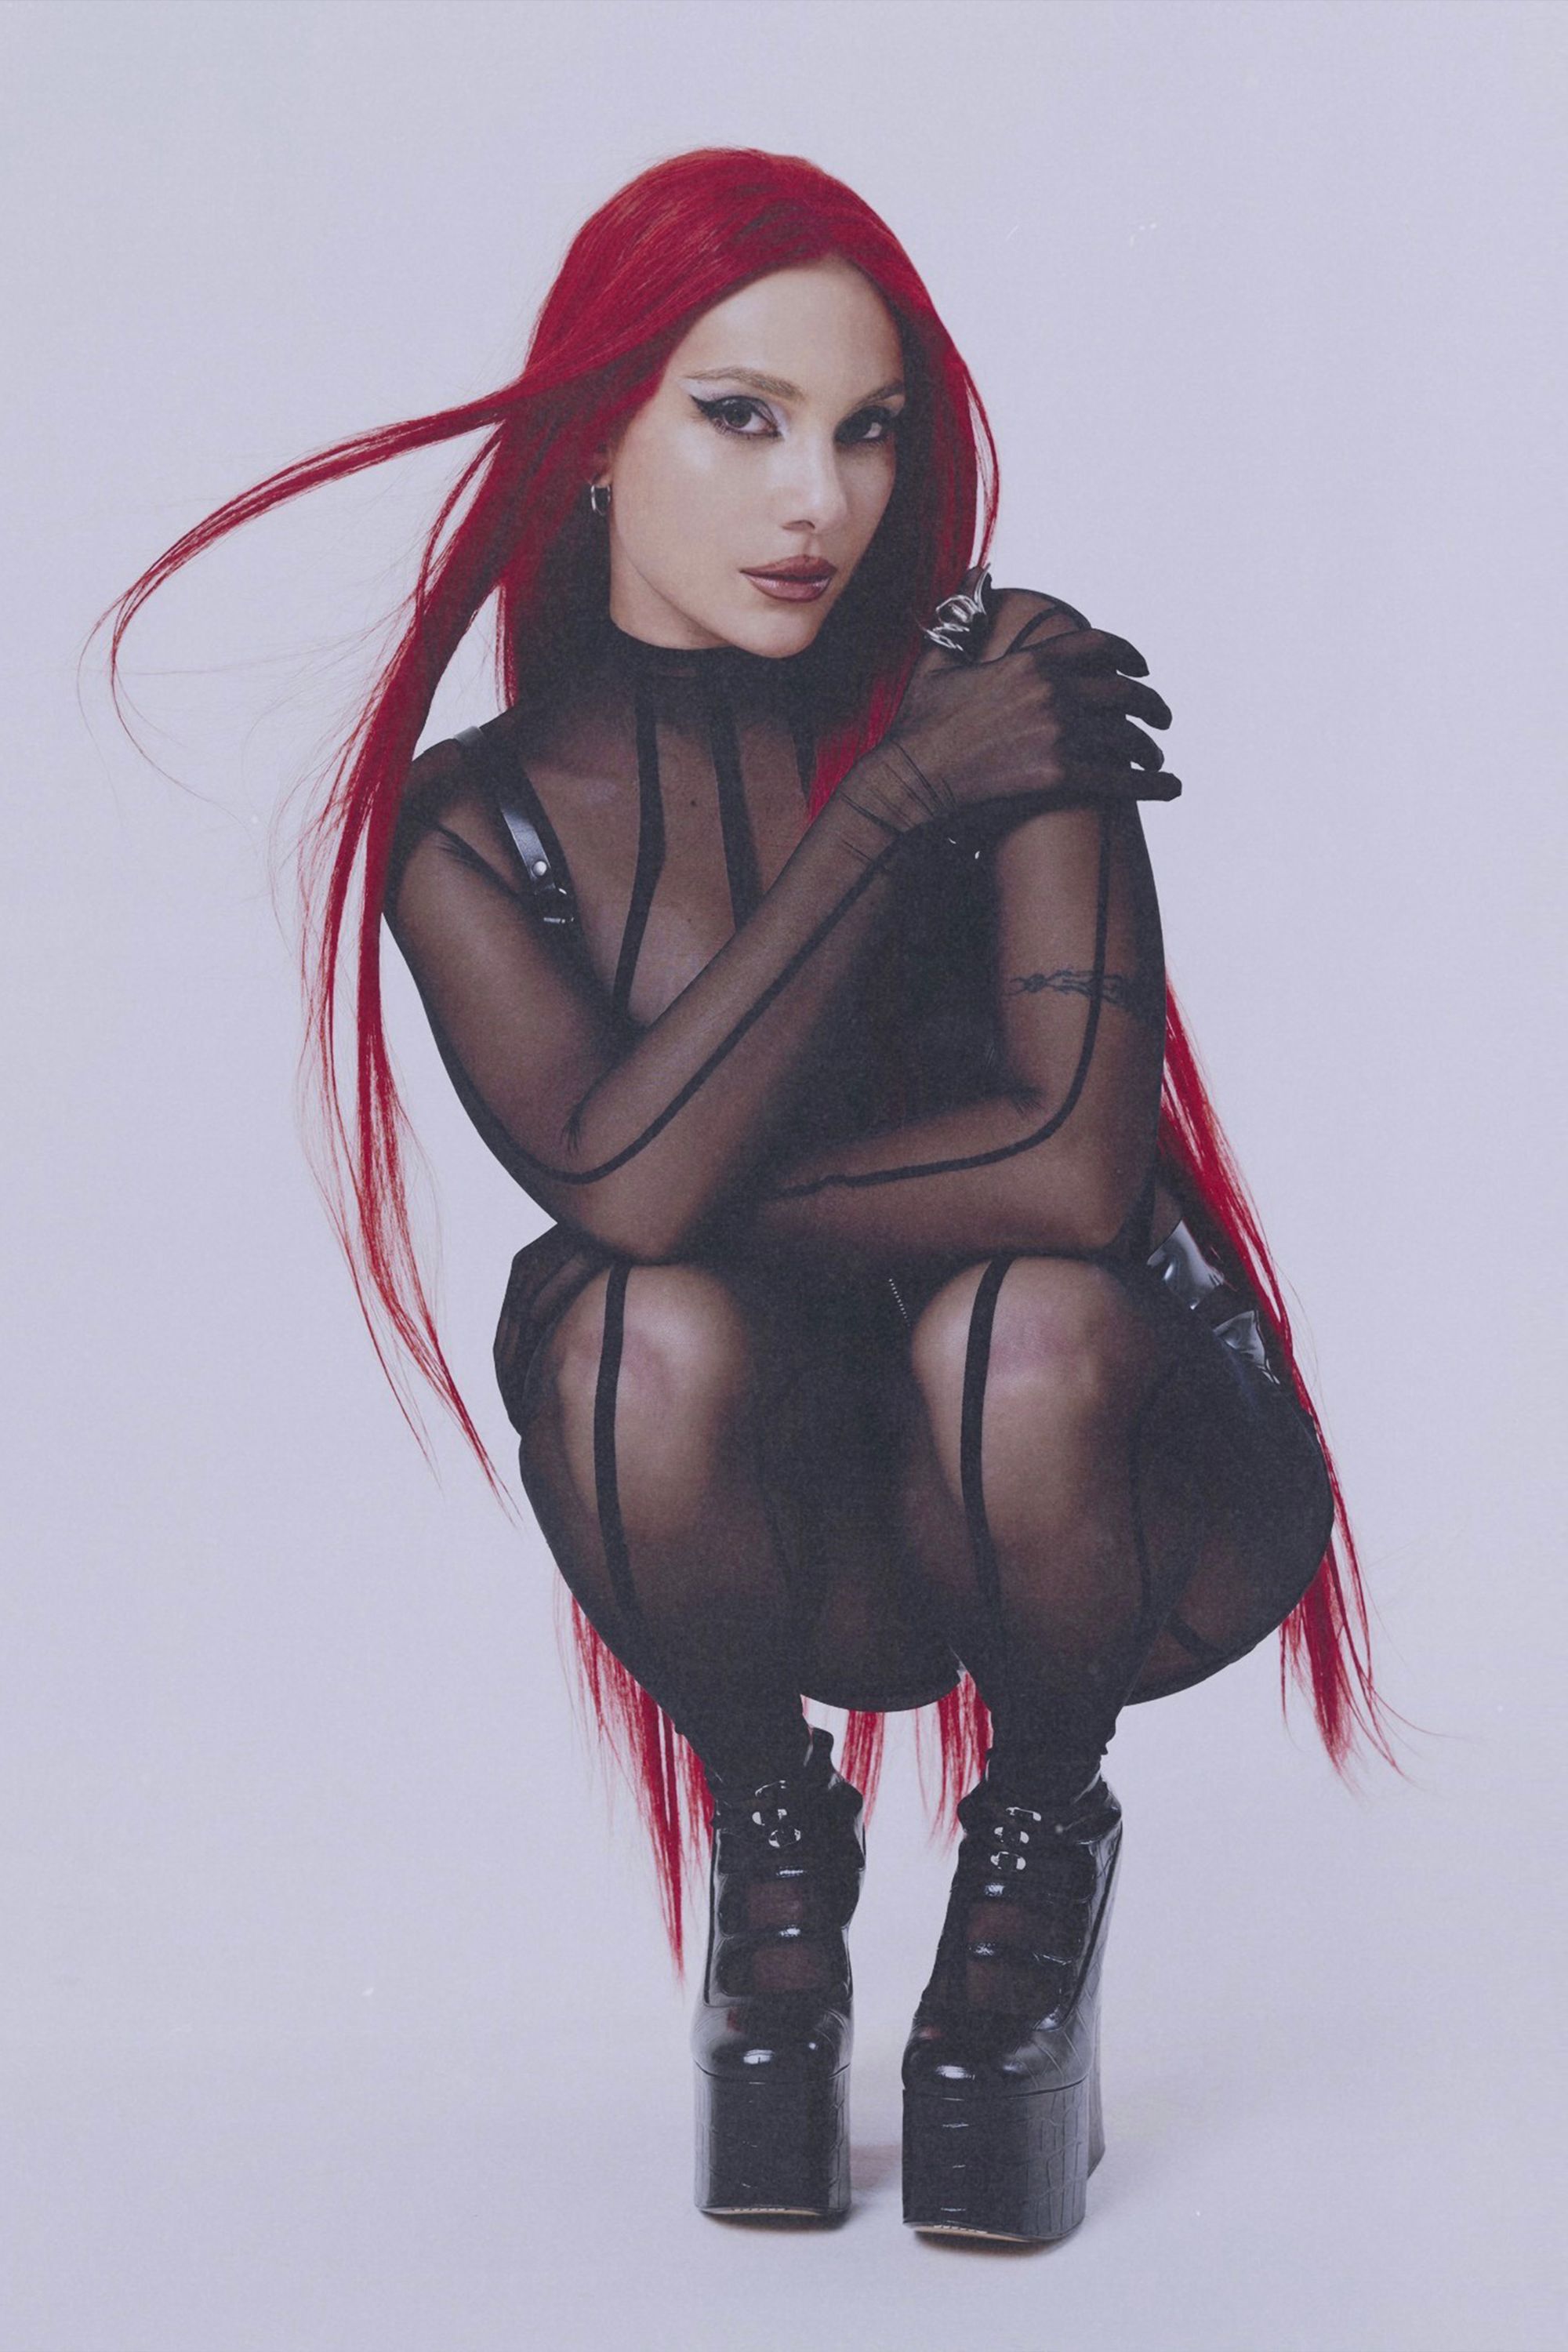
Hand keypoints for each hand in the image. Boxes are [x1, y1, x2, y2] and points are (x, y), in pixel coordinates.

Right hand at [868, 608, 1176, 832]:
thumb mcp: (938, 663)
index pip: (1100, 646)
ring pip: (1127, 736)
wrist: (910, 782)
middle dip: (1150, 705)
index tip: (1144, 668)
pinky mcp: (1060, 777)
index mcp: (1031, 662)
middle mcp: (1052, 693)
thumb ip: (963, 618)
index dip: (1130, 655)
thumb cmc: (919, 728)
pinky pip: (1122, 779)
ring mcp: (1059, 735)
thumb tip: (975, 574)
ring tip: (1156, 758)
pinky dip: (1153, 784)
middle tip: (1161, 720)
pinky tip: (1170, 787)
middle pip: (1124, 692)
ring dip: (1150, 748)